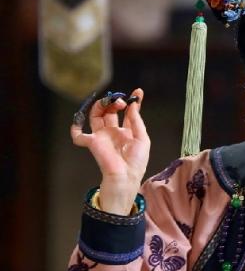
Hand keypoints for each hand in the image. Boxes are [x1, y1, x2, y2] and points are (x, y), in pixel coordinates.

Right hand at [70, 88, 149, 214]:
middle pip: (111, 111)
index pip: (129, 113)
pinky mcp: (92, 143)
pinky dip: (75, 129)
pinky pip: (79, 136)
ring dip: (102, 105)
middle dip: (116, 101)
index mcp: (127, 132)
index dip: (133, 102)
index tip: (138, 91)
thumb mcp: (143, 139)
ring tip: (112, 102)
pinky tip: (78, 123)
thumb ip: (137, 121)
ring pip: (97, 115)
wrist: (125, 178)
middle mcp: (114, 132)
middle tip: (121, 100)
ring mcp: (102, 137)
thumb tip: (134, 105)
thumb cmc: (136, 162)